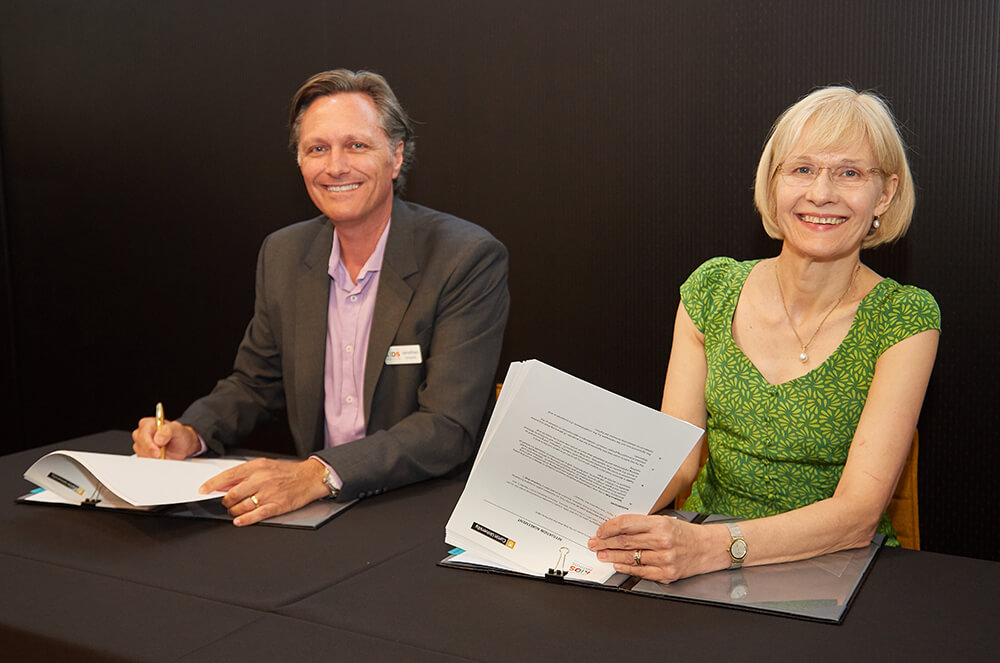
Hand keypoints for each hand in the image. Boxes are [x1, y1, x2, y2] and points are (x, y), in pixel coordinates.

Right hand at [132, 418, 200, 458]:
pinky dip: (152, 461)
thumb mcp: (177, 429)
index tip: (158, 453)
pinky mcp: (142, 453)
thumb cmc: (179, 435)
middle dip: (151, 453)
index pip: (143, 435)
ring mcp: (141, 444)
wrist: (182, 446)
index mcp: (148, 423)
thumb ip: (168, 430)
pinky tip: (160, 458)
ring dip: (152, 457)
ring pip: (140, 454)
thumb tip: (158, 439)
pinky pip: (143, 460)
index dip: (149, 445)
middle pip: (139, 445)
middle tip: (162, 456)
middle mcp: (142, 433)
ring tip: (163, 455)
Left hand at [199, 457, 328, 526]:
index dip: (213, 484)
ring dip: (234, 511)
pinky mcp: (277, 506)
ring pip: (242, 506)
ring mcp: (269, 493)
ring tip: (235, 511)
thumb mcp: (265, 465)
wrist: (310, 477)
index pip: (229, 475)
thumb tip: (225, 483)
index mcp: (257, 467)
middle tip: (226, 503)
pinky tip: (239, 520)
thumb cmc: (287, 472)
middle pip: (232, 494)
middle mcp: (262, 479)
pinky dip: (245, 519)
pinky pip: (256, 515)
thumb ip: (245, 474)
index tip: (203, 490)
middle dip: (225, 501)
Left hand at [588, 514, 716, 582]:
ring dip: (611, 556)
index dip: (609, 527)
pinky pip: (640, 571)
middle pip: (625, 542)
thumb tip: (617, 528)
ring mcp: (664, 559)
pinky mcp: (666, 574)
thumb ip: (643, 524)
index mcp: (660, 524)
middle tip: (594, 543)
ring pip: (629, 558)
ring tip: (601, 554)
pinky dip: (626, 568)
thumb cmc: (685, 533)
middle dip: (605, 542)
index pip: (626, 524)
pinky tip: (617, 564)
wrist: (708, 548)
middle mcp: (662, 541)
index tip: (600, 530)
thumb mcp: (665, 521)